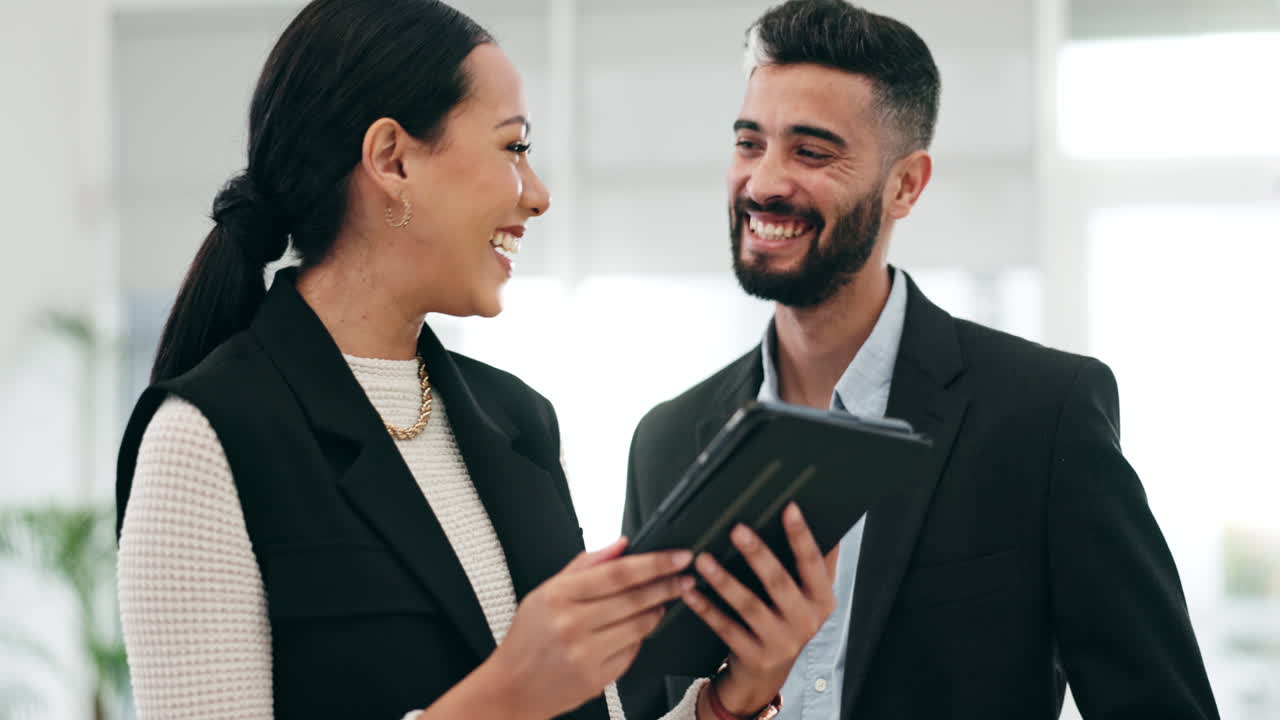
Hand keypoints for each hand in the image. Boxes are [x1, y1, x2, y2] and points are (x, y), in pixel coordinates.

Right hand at [483, 538, 694, 719]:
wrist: (512, 688)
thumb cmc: (529, 638)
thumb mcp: (546, 592)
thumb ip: (586, 565)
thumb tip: (621, 544)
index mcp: (558, 596)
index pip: (618, 573)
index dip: (655, 563)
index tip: (678, 556)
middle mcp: (571, 625)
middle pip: (634, 598)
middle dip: (667, 584)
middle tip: (685, 576)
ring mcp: (585, 654)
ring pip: (639, 625)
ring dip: (658, 610)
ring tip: (662, 601)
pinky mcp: (597, 678)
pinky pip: (632, 651)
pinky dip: (640, 637)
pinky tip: (638, 629)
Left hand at [684, 503, 838, 716]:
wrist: (768, 674)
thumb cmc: (787, 621)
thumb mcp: (809, 596)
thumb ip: (815, 563)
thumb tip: (813, 515)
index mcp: (821, 600)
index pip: (813, 563)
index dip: (801, 536)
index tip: (789, 508)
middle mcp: (805, 621)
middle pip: (779, 582)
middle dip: (757, 553)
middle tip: (737, 529)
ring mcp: (779, 642)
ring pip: (748, 606)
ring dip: (724, 580)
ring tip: (704, 559)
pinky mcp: (753, 656)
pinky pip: (725, 628)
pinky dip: (706, 608)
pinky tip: (691, 591)